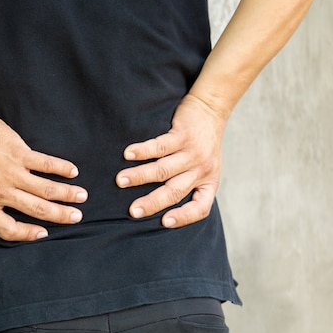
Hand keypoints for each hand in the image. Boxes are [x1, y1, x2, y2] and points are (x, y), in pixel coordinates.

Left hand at [0, 115, 87, 240]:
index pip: (8, 229)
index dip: (27, 234)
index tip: (43, 233)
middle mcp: (1, 192)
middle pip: (36, 210)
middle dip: (60, 215)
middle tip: (76, 217)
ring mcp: (12, 173)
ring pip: (45, 189)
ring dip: (67, 194)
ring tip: (82, 197)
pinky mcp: (20, 153)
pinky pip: (45, 163)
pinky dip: (61, 168)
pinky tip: (73, 171)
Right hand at [115, 94, 225, 227]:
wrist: (211, 109)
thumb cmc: (202, 145)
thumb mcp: (204, 169)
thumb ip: (187, 185)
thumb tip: (157, 207)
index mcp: (209, 183)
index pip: (200, 207)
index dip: (183, 217)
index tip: (164, 223)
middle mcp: (202, 170)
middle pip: (175, 191)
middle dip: (152, 203)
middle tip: (133, 211)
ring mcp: (193, 152)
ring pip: (164, 169)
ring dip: (140, 176)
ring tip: (121, 181)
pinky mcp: (184, 135)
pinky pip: (161, 145)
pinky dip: (143, 150)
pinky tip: (128, 153)